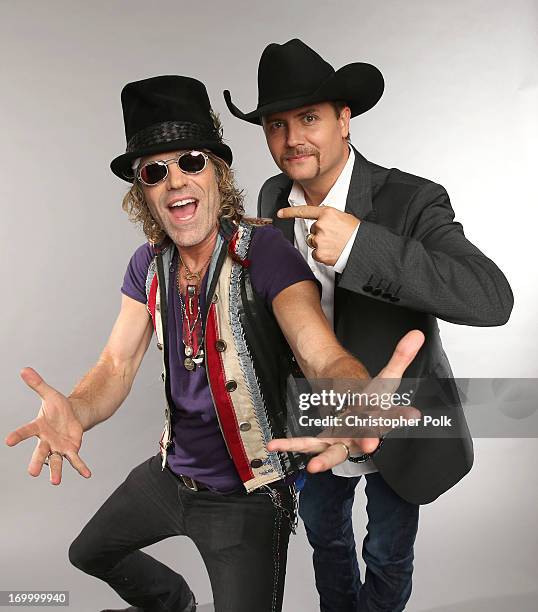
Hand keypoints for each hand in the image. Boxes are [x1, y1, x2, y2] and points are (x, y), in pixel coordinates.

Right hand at [5, 367, 90, 484]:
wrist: (72, 415)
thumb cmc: (57, 407)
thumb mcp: (49, 394)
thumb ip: (37, 384)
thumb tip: (24, 369)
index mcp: (38, 427)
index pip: (26, 431)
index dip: (17, 436)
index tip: (7, 441)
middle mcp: (46, 440)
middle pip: (40, 452)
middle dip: (36, 462)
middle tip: (32, 473)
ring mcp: (58, 447)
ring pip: (55, 460)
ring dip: (55, 471)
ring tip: (55, 482)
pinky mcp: (71, 449)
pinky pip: (75, 460)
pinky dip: (81, 467)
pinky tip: (87, 474)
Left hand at [267, 330, 423, 472]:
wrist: (359, 417)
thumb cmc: (373, 402)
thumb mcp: (386, 377)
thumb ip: (400, 357)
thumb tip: (417, 335)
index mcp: (378, 419)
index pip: (391, 413)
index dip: (399, 414)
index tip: (410, 414)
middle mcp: (361, 434)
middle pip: (364, 439)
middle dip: (365, 442)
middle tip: (369, 445)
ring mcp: (341, 441)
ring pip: (332, 451)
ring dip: (323, 458)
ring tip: (314, 467)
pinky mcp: (323, 441)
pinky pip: (306, 444)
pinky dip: (290, 445)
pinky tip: (275, 446)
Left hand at [277, 205, 359, 265]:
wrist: (362, 247)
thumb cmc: (356, 233)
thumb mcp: (343, 217)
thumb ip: (329, 218)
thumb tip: (321, 222)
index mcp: (328, 213)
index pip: (305, 211)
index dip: (290, 212)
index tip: (280, 213)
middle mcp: (321, 225)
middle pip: (312, 230)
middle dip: (320, 234)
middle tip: (334, 237)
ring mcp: (319, 239)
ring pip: (313, 242)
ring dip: (321, 244)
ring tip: (335, 244)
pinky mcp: (320, 253)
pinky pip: (316, 254)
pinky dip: (323, 255)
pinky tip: (333, 252)